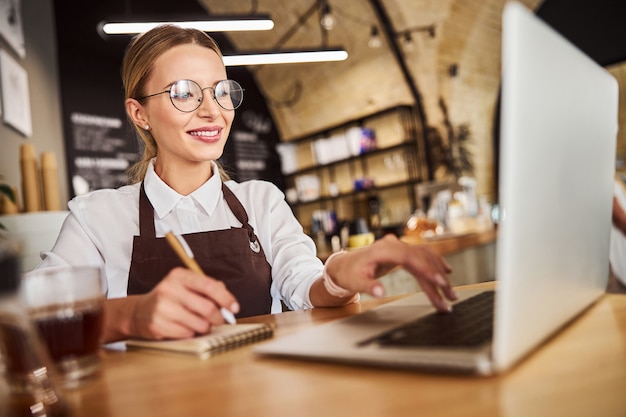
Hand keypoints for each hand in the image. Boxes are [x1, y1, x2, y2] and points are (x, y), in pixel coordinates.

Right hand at [128, 267, 239, 339]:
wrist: (139, 312)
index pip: (209, 285)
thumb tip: (229, 303)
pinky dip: (190, 333)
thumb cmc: (170, 298)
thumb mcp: (186, 286)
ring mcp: (162, 308)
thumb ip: (209, 289)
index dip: (226, 298)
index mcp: (179, 275)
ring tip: (197, 323)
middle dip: (218, 317)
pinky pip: (187, 334)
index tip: (235, 308)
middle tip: (219, 320)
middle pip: (207, 307)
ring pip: (199, 324)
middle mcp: (169, 289)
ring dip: (204, 327)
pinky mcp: (158, 325)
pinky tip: (183, 327)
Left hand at [326, 234, 456, 311]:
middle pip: (421, 258)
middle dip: (437, 277)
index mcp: (382, 250)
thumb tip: (380, 293)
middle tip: (450, 295)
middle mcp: (393, 245)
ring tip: (450, 291)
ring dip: (438, 273)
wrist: (344, 264)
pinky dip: (434, 264)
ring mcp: (398, 247)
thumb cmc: (348, 273)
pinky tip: (446, 271)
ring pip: (424, 257)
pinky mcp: (400, 252)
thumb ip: (368, 287)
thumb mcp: (355, 282)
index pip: (409, 257)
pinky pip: (421, 256)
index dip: (426, 268)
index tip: (440, 281)